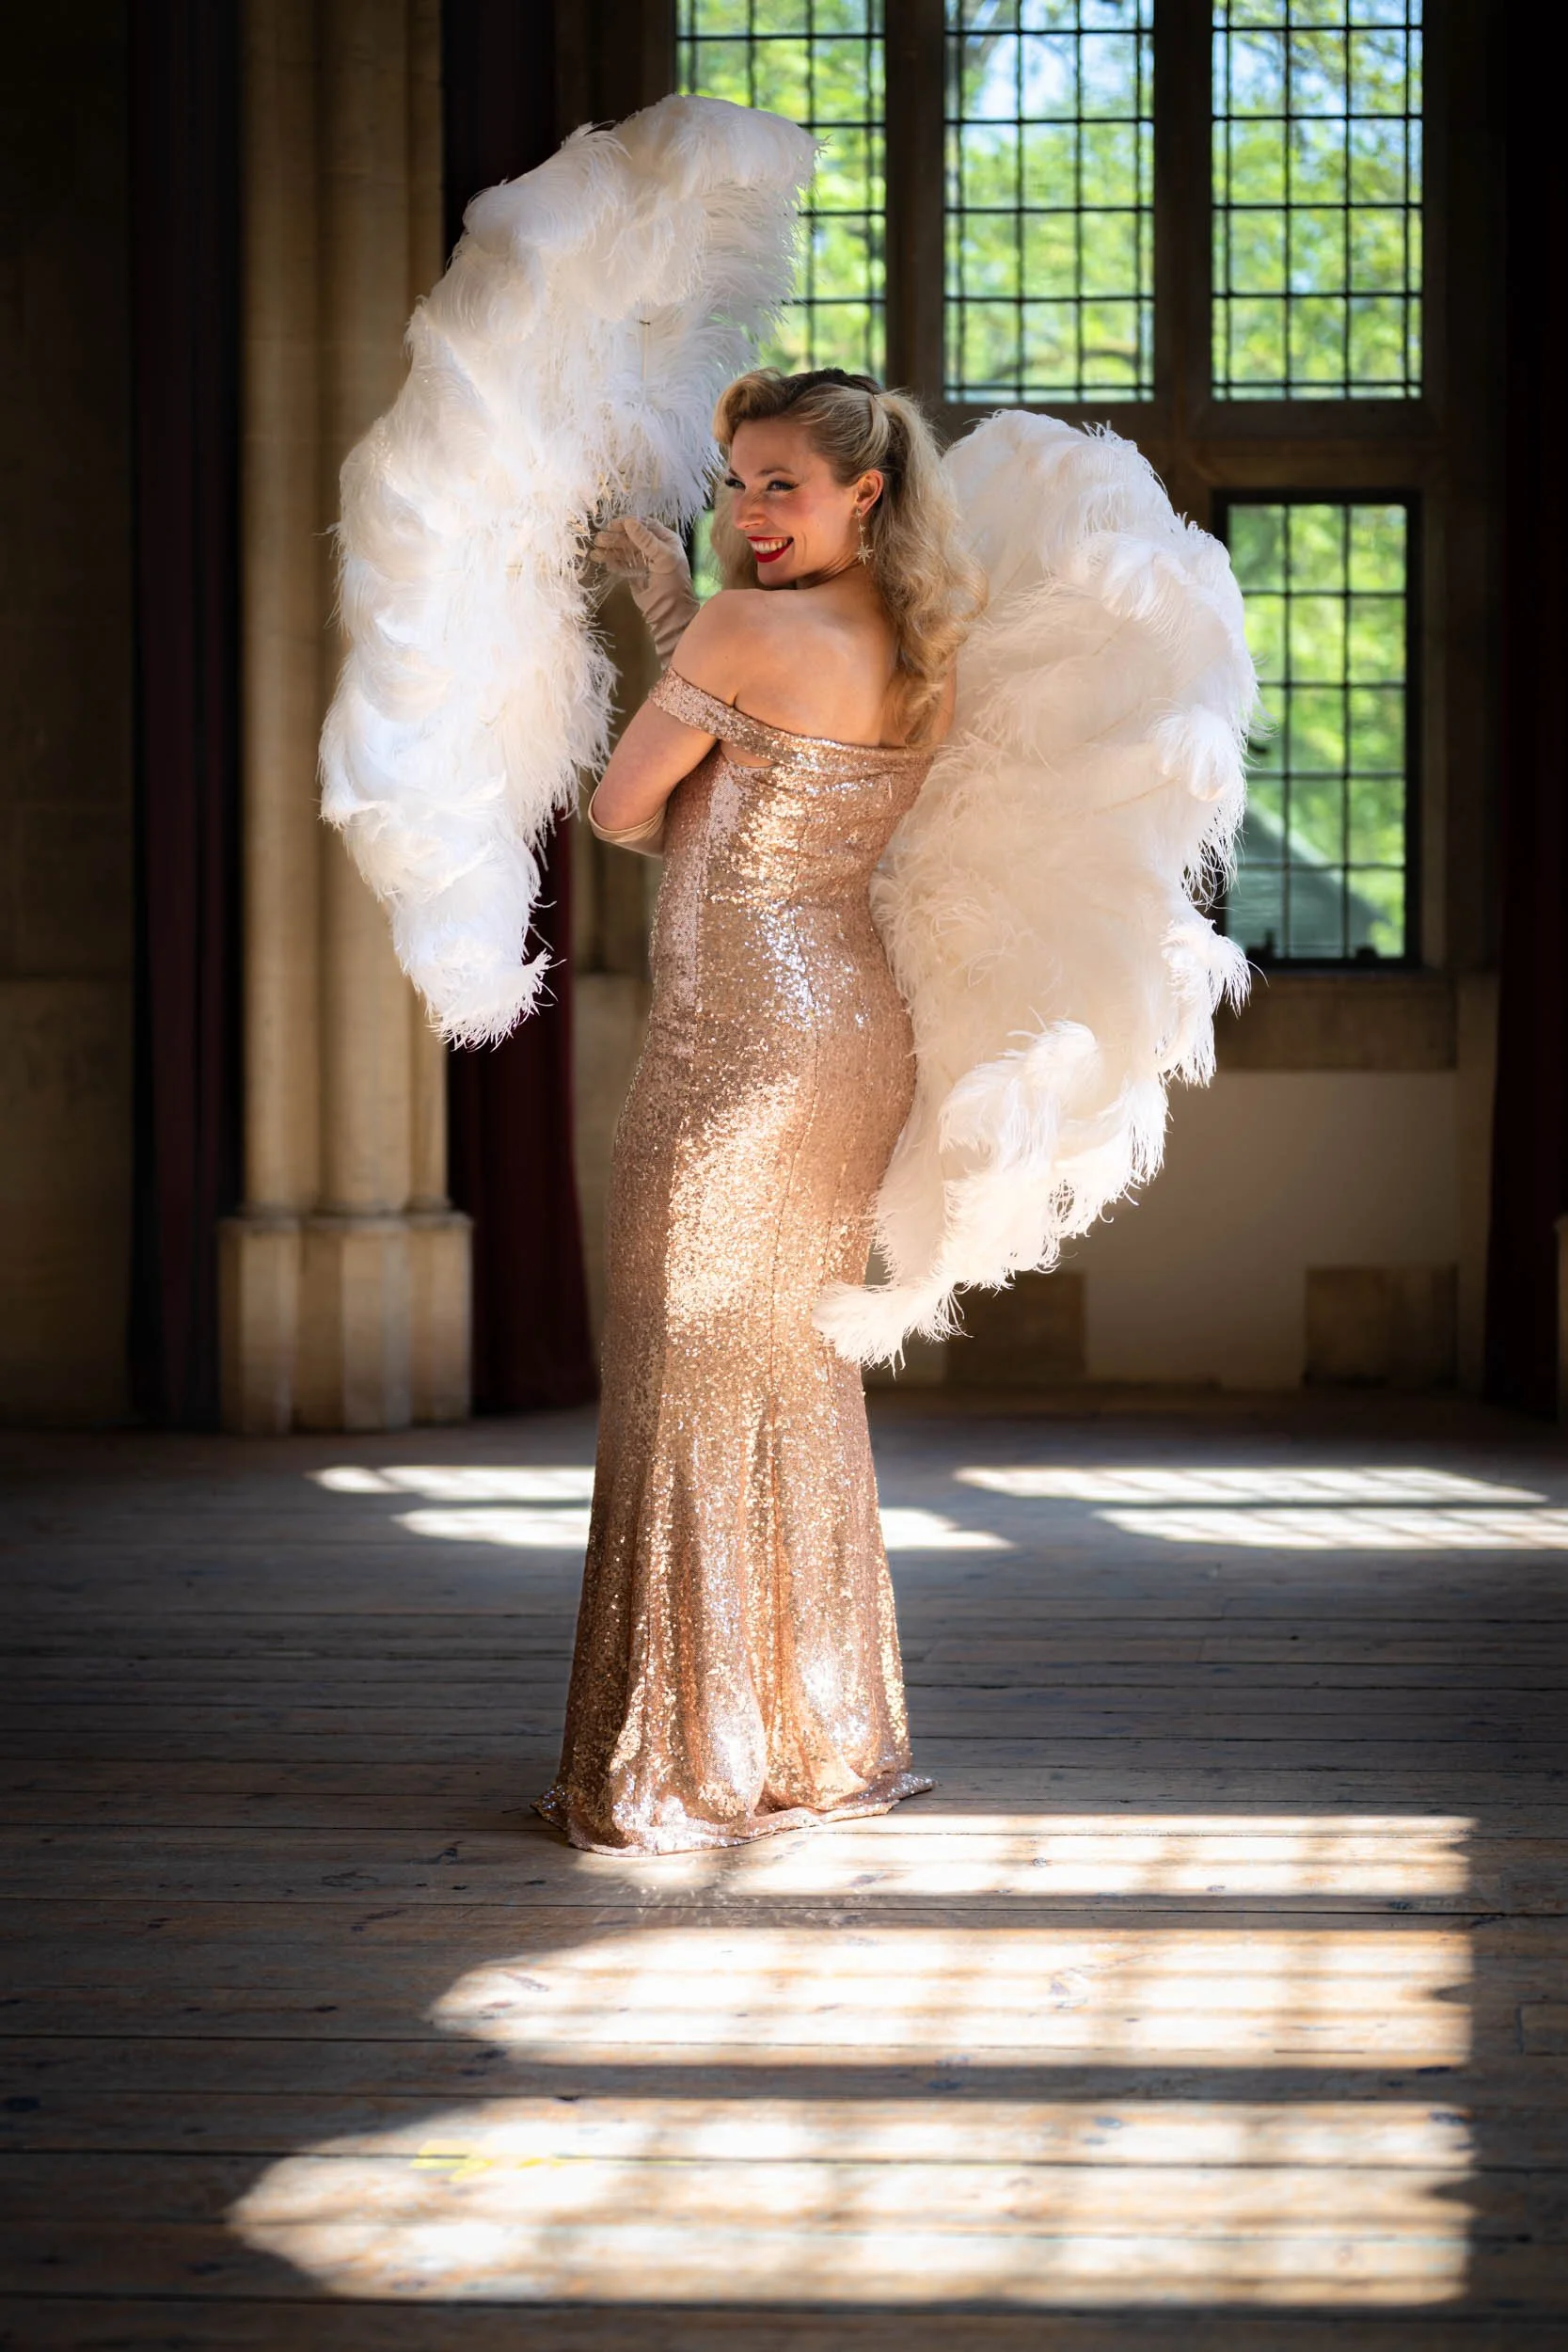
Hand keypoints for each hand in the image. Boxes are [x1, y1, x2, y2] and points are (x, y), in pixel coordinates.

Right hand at [590, 516, 698, 666]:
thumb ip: (646, 540)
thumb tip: (629, 521)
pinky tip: (602, 560)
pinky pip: (622, 564)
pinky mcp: (636, 575)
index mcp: (665, 540)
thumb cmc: (672, 584)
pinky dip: (612, 561)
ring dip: (610, 549)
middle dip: (615, 538)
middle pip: (631, 537)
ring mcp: (644, 562)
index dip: (628, 524)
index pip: (644, 525)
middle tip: (599, 539)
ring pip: (624, 551)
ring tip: (595, 552)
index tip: (611, 525)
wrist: (670, 613)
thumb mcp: (663, 558)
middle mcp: (655, 549)